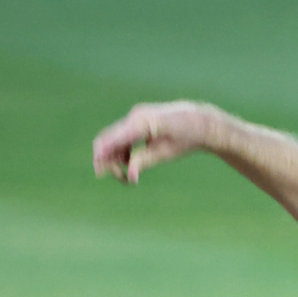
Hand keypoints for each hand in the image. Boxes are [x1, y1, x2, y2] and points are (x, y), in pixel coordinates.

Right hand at [93, 101, 223, 183]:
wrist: (197, 121)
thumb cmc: (185, 137)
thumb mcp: (167, 153)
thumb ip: (145, 161)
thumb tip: (130, 177)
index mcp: (142, 122)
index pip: (115, 138)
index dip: (104, 155)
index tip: (99, 172)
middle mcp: (135, 116)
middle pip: (109, 139)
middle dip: (109, 160)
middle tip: (121, 180)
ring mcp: (135, 117)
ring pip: (114, 140)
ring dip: (115, 158)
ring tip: (127, 178)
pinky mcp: (137, 122)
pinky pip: (122, 138)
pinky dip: (122, 152)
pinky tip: (130, 165)